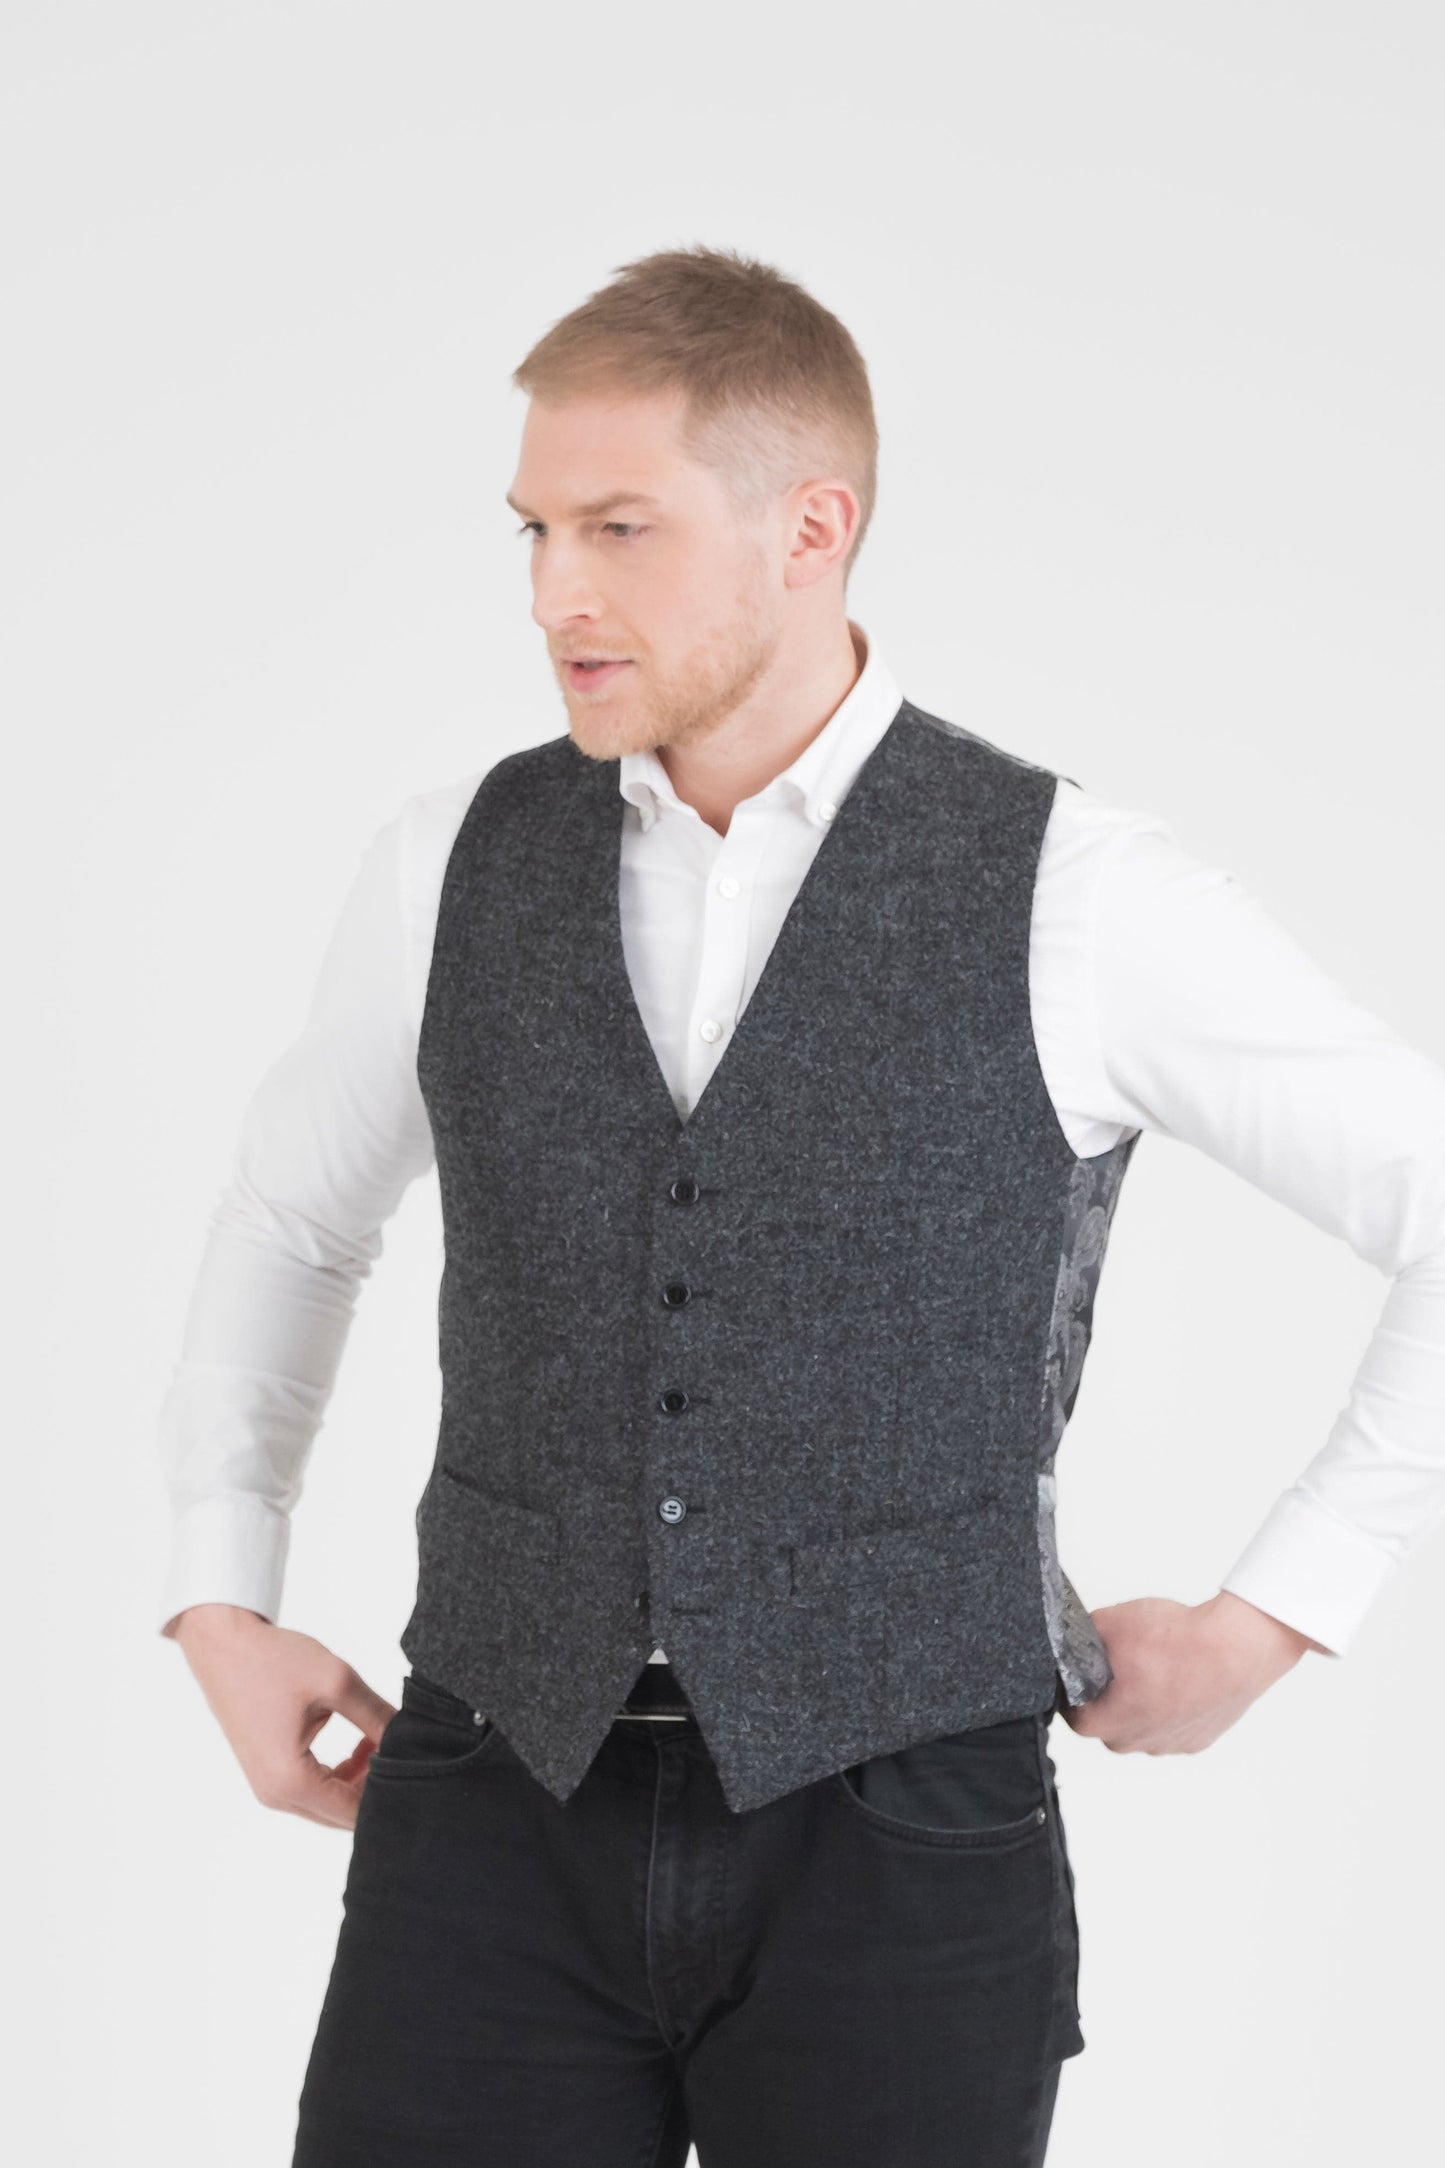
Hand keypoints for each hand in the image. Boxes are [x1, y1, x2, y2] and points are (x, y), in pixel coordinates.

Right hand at [169, 1604, 396, 1828]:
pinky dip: (340, 1773)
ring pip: (330, 1803)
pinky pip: (314, 1790)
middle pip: (343, 1814)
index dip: (392, 1790)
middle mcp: (276, 1796)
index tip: (414, 1760)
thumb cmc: (273, 1660)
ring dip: (360, 1778)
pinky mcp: (268, 1775)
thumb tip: (413, 1740)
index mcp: (291, 1782)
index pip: (356, 1813)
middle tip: (399, 1745)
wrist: (223, 1645)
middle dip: (376, 1784)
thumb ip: (378, 1717)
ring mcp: (268, 1788)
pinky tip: (358, 1742)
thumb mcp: (336, 1683)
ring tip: (377, 1737)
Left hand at [1058, 1590, 1329, 1754]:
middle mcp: (1132, 1743)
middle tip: (1126, 1662)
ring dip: (1145, 1701)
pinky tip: (1182, 1678)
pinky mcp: (1197, 1741)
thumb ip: (1086, 1637)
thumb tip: (1078, 1641)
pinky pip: (1174, 1724)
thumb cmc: (1172, 1642)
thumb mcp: (1109, 1621)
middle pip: (1109, 1720)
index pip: (1073, 1710)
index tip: (1088, 1668)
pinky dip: (1175, 1704)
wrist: (1230, 1650)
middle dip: (1112, 1694)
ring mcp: (1168, 1745)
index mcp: (1102, 1722)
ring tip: (1159, 1666)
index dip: (1077, 1685)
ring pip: (1143, 1724)